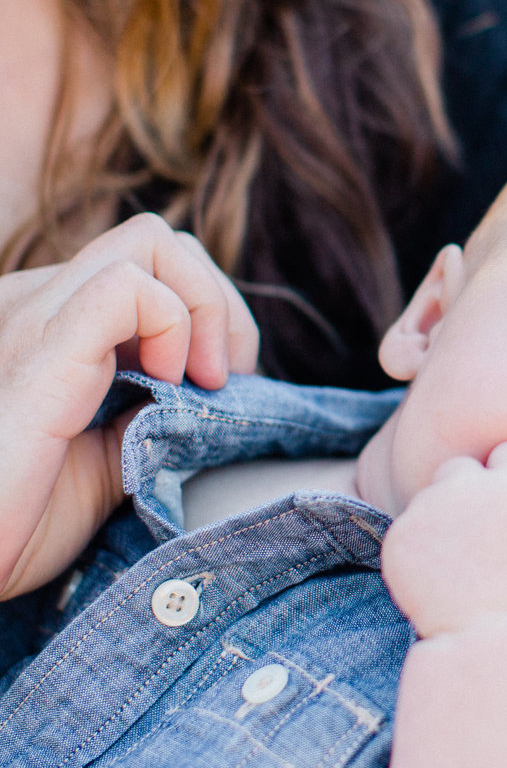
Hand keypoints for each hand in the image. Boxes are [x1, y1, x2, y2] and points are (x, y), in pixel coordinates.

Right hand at [0, 215, 258, 598]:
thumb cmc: (12, 526)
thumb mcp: (103, 465)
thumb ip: (149, 419)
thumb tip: (210, 397)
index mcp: (51, 326)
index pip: (152, 265)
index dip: (208, 312)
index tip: (224, 386)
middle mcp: (37, 305)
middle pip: (161, 241)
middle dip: (219, 302)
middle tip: (225, 382)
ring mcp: (35, 318)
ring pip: (151, 240)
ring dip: (206, 306)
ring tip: (202, 382)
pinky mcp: (41, 349)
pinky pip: (126, 284)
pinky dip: (175, 322)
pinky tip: (168, 384)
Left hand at [380, 441, 506, 638]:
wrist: (480, 632)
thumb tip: (506, 491)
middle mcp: (468, 486)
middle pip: (460, 467)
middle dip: (465, 489)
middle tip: (472, 529)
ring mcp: (429, 506)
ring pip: (429, 499)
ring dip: (438, 520)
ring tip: (454, 564)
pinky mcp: (399, 530)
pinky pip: (408, 528)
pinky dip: (416, 546)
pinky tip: (433, 575)